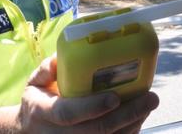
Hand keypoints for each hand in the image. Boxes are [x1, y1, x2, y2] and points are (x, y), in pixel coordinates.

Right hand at [18, 54, 159, 133]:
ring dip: (133, 123)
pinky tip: (140, 117)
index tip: (115, 98)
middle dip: (127, 115)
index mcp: (43, 112)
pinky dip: (129, 131)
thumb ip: (47, 68)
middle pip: (97, 130)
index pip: (68, 113)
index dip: (92, 107)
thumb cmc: (38, 102)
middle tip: (150, 98)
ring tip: (149, 104)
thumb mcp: (34, 83)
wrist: (31, 132)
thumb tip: (63, 56)